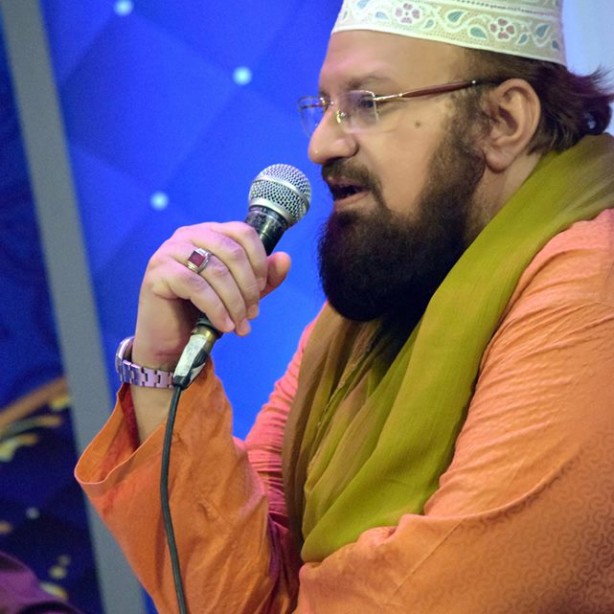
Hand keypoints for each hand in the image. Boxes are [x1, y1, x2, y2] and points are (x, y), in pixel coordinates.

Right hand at [131, 221, 290, 370]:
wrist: (171, 337)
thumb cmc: (204, 310)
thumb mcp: (241, 293)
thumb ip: (265, 277)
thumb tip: (285, 258)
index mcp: (209, 232)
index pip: (243, 232)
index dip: (259, 260)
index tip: (263, 287)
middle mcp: (187, 235)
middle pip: (232, 251)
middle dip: (248, 287)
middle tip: (253, 314)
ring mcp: (170, 251)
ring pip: (216, 271)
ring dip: (235, 303)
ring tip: (240, 326)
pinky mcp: (159, 273)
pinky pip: (197, 287)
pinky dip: (216, 309)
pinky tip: (224, 326)